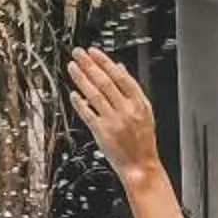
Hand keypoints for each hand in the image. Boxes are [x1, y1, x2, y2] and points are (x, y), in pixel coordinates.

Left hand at [68, 46, 160, 180]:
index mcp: (139, 103)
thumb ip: (132, 89)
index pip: (120, 77)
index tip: (93, 51)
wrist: (141, 166)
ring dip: (81, 79)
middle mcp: (126, 111)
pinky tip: (74, 93)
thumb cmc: (143, 140)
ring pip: (94, 95)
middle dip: (89, 65)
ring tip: (72, 66)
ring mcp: (113, 121)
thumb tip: (120, 67)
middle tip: (78, 53)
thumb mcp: (145, 111)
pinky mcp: (102, 132)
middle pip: (105, 82)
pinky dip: (80, 102)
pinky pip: (88, 114)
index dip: (105, 62)